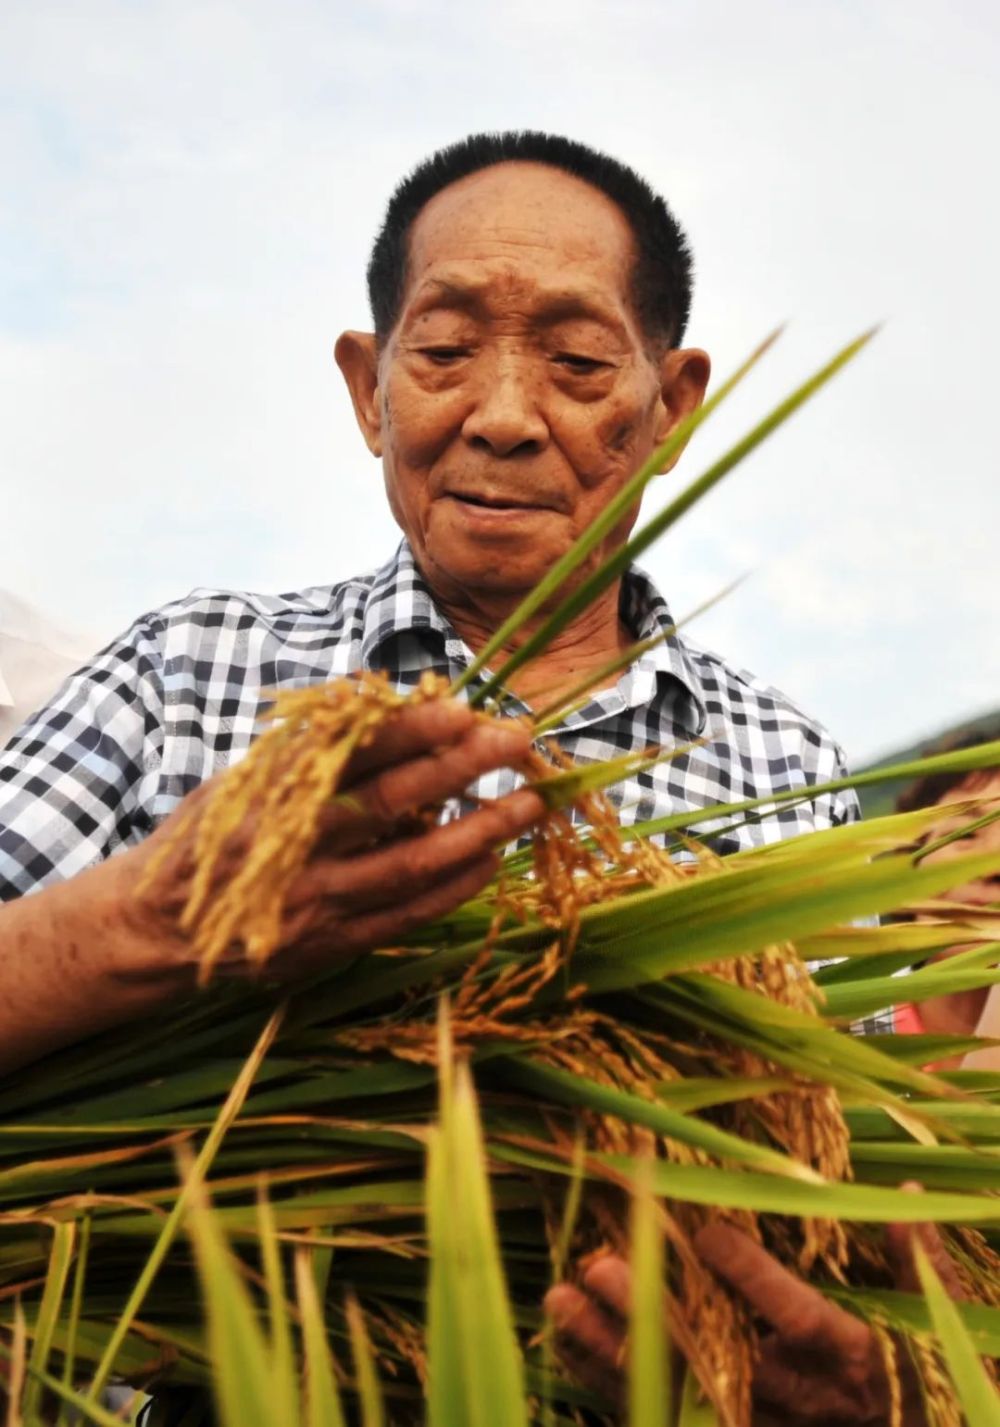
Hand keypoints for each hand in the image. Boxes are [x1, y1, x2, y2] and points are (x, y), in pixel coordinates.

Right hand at [114, 699, 543, 981]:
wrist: (159, 932)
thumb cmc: (210, 839)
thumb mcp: (242, 779)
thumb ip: (307, 748)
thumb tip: (377, 701)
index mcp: (271, 794)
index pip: (350, 752)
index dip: (410, 730)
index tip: (463, 708)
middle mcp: (295, 846)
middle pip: (391, 802)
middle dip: (460, 767)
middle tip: (516, 740)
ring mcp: (317, 900)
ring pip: (412, 864)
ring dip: (479, 832)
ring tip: (530, 803)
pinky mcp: (332, 943)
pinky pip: (408, 914)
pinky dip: (454, 886)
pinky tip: (492, 859)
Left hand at [545, 1212, 965, 1425]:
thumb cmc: (912, 1375)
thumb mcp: (929, 1321)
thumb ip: (914, 1261)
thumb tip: (898, 1191)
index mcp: (846, 1359)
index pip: (797, 1321)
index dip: (755, 1281)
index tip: (710, 1235)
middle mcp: (792, 1396)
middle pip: (714, 1356)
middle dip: (653, 1312)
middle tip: (600, 1264)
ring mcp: (749, 1418)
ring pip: (672, 1386)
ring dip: (610, 1345)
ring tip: (560, 1296)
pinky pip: (655, 1408)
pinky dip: (604, 1374)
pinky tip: (563, 1333)